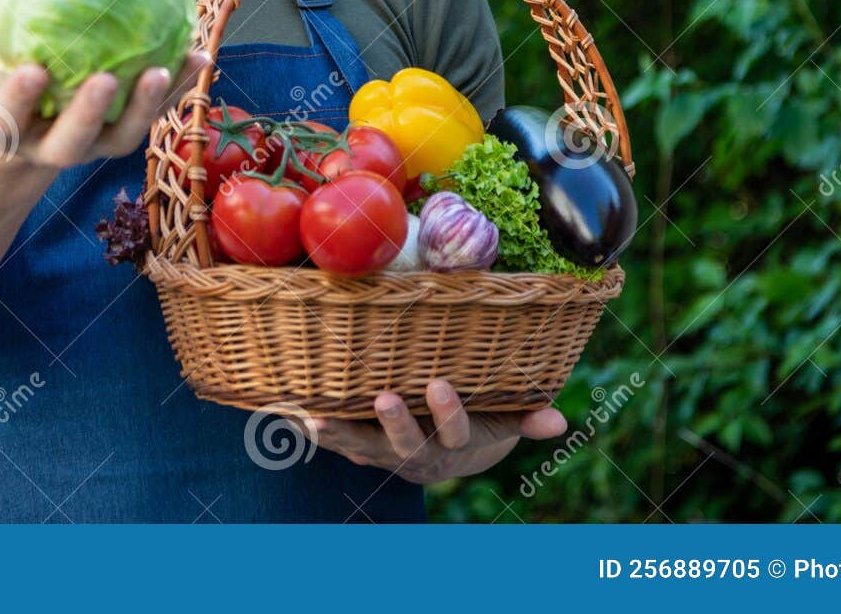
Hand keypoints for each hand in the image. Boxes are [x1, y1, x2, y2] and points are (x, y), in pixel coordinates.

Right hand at [0, 3, 209, 170]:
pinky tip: (201, 53)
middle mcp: (54, 148)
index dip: (20, 100)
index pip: (10, 122)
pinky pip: (154, 114)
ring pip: (122, 137)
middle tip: (106, 80)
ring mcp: (93, 147)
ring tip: (166, 68)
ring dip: (147, 106)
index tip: (31, 70)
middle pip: (73, 142)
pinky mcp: (123, 135)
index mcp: (11, 134)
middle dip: (88, 114)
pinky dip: (179, 88)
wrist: (23, 144)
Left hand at [299, 379, 567, 483]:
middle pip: (404, 446)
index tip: (439, 385)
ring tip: (312, 418)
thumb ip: (525, 419)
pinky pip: (330, 440)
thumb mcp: (504, 421)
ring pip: (359, 447)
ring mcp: (383, 454)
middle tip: (383, 398)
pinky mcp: (356, 447)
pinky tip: (281, 411)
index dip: (447, 413)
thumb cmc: (479, 422)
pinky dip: (306, 428)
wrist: (447, 456)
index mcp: (455, 444)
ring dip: (336, 433)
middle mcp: (417, 455)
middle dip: (394, 424)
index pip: (454, 432)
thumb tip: (559, 420)